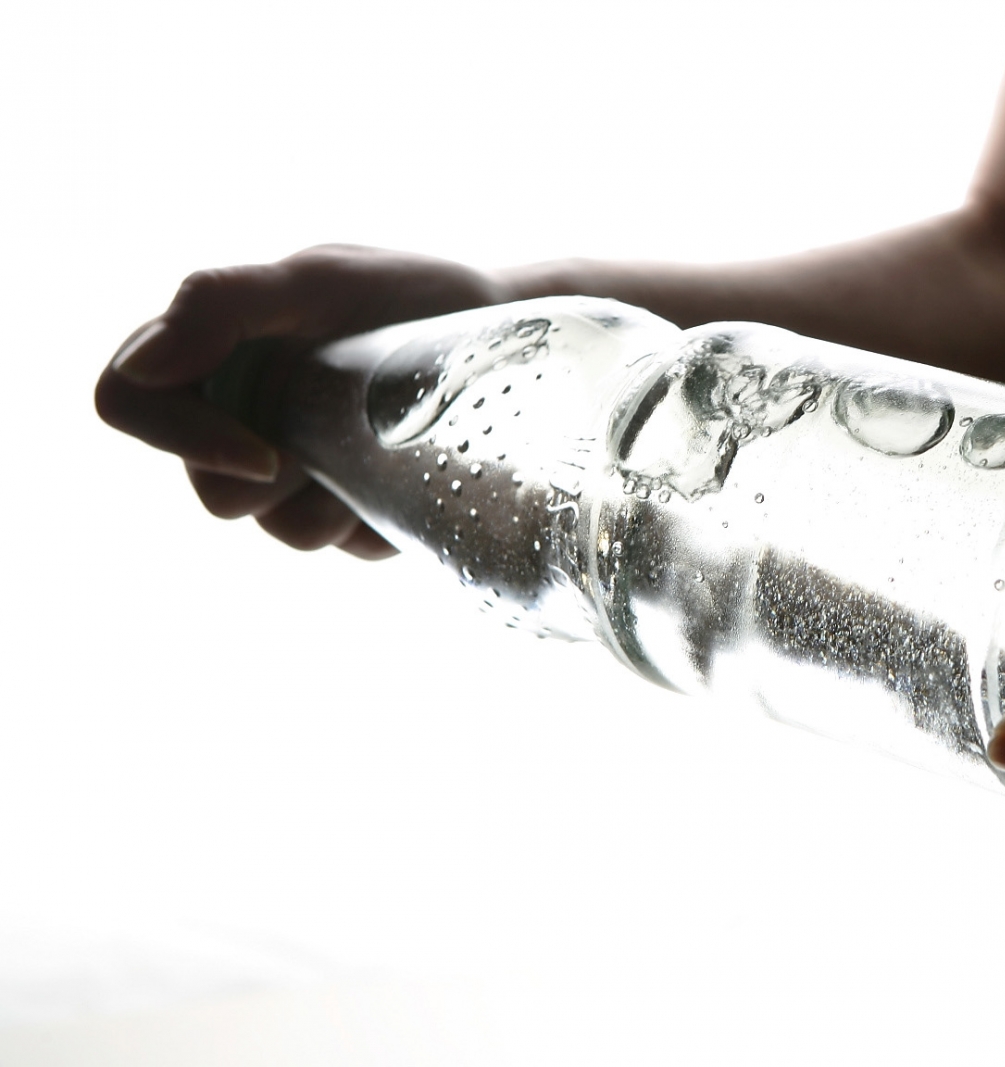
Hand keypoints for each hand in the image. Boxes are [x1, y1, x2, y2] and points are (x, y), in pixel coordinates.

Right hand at [96, 245, 511, 556]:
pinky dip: (387, 517)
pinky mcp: (360, 506)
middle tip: (345, 440)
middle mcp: (245, 417)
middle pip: (214, 492)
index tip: (263, 451)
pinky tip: (423, 476)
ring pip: (286, 530)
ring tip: (394, 452)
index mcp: (211, 354)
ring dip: (339, 506)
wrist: (510, 329)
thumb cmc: (409, 293)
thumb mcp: (320, 281)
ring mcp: (305, 469)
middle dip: (280, 482)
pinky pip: (353, 544)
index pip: (128, 403)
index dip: (178, 439)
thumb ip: (224, 305)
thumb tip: (142, 366)